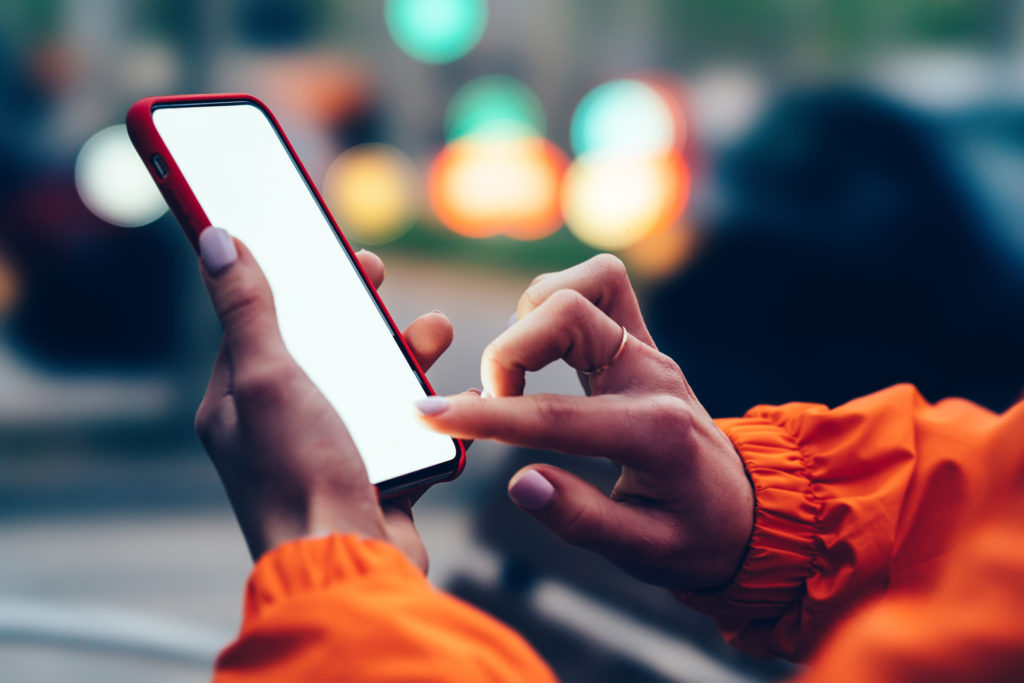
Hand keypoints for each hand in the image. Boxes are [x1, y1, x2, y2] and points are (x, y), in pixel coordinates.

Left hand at [194, 227, 453, 568]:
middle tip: (378, 279)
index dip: (290, 284)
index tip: (323, 252)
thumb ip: (247, 310)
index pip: (258, 326)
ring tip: (436, 331)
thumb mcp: (267, 380)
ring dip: (402, 354)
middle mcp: (280, 427)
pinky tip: (451, 394)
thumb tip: (214, 239)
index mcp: (239, 404)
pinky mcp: (374, 475)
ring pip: (370, 386)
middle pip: (322, 351)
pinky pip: (403, 427)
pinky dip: (427, 407)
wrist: (349, 565)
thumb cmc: (297, 476)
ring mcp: (330, 452)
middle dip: (357, 314)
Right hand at [415, 254, 753, 590]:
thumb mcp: (644, 552)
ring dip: (530, 318)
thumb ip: (581, 519)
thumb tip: (519, 483)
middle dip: (509, 352)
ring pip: (582, 284)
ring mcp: (648, 350)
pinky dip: (556, 298)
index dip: (485, 416)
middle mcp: (652, 376)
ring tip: (516, 375)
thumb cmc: (693, 536)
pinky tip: (539, 344)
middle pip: (567, 312)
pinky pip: (601, 283)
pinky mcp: (640, 340)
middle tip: (494, 404)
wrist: (742, 508)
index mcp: (654, 432)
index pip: (556, 415)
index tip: (427, 416)